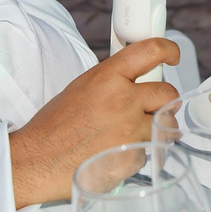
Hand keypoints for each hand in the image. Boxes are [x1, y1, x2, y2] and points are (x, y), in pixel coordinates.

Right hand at [8, 39, 181, 206]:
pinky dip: (139, 154)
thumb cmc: (53, 128)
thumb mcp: (82, 89)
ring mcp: (130, 130)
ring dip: (156, 129)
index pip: (150, 51)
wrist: (37, 161)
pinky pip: (151, 151)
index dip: (169, 49)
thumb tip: (139, 82)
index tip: (173, 55)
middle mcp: (122, 100)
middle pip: (168, 92)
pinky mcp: (133, 157)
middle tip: (152, 108)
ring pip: (165, 124)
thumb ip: (113, 82)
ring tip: (132, 135)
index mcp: (106, 78)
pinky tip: (117, 154)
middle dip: (164, 101)